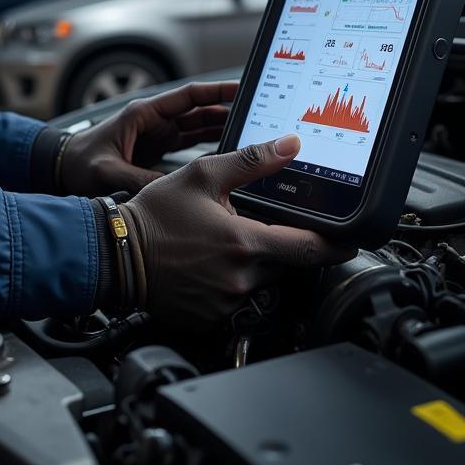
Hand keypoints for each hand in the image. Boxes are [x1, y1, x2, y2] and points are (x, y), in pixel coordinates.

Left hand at [59, 80, 238, 197]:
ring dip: (224, 130)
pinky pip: (192, 145)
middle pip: (200, 111)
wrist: (61, 172)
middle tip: (258, 117)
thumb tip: (171, 193)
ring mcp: (159, 135)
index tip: (243, 89)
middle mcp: (155, 121)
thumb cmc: (78, 165)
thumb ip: (139, 181)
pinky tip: (230, 155)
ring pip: (200, 128)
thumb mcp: (108, 173)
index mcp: (143, 114)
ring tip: (252, 136)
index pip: (188, 96)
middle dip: (229, 112)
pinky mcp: (159, 151)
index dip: (217, 91)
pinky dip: (211, 148)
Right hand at [122, 134, 355, 324]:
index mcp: (245, 243)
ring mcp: (226, 303)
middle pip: (286, 267)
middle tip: (258, 230)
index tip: (349, 242)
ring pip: (261, 285)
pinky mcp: (210, 319)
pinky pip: (236, 303)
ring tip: (222, 247)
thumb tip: (289, 145)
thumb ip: (251, 161)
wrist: (115, 255)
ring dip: (254, 267)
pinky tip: (208, 267)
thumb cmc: (154, 217)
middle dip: (281, 249)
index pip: (311, 250)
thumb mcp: (202, 175)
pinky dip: (231, 285)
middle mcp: (240, 278)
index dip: (337, 246)